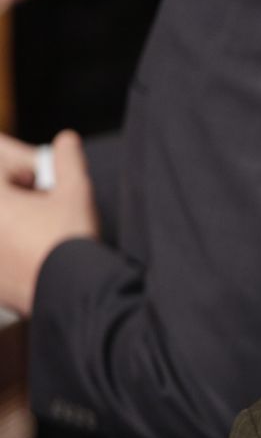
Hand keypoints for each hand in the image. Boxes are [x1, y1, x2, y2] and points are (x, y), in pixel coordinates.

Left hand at [0, 130, 97, 315]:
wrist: (72, 296)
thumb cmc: (69, 242)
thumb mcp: (76, 193)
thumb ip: (67, 160)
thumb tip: (66, 140)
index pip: (3, 161)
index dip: (29, 166)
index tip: (46, 179)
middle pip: (4, 195)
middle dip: (20, 194)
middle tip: (45, 205)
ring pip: (6, 224)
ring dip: (16, 221)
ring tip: (42, 232)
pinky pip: (4, 252)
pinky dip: (12, 250)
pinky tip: (33, 255)